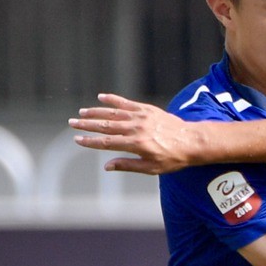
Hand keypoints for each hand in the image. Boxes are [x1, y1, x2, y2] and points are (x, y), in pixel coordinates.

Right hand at [71, 94, 202, 174]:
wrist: (193, 141)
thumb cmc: (174, 158)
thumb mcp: (152, 168)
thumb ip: (128, 165)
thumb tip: (107, 166)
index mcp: (136, 144)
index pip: (107, 142)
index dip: (90, 141)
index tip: (77, 139)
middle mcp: (136, 128)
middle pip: (106, 126)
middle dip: (87, 124)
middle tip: (71, 123)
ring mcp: (141, 117)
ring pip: (113, 113)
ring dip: (96, 112)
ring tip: (82, 113)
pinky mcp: (147, 109)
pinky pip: (126, 103)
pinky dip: (113, 100)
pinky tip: (101, 97)